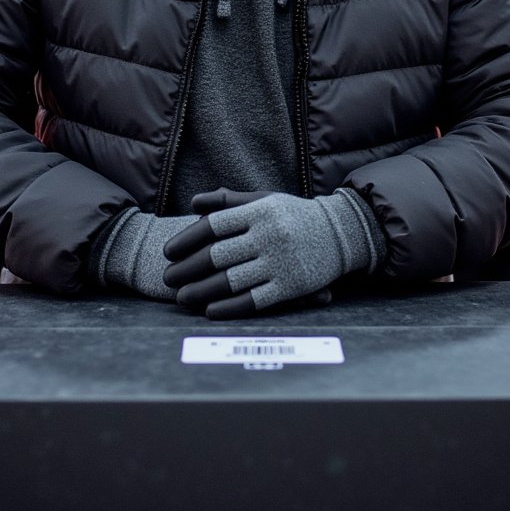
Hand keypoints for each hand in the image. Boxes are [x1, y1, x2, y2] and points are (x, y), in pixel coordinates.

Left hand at [164, 189, 357, 318]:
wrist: (340, 232)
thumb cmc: (294, 214)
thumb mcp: (265, 200)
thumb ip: (229, 202)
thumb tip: (194, 204)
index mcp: (259, 211)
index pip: (214, 225)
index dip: (187, 239)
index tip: (168, 251)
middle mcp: (268, 235)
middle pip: (217, 255)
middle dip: (187, 269)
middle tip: (168, 278)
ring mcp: (280, 262)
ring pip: (231, 281)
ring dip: (201, 291)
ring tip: (182, 297)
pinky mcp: (291, 286)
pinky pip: (253, 300)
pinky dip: (229, 307)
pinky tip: (210, 310)